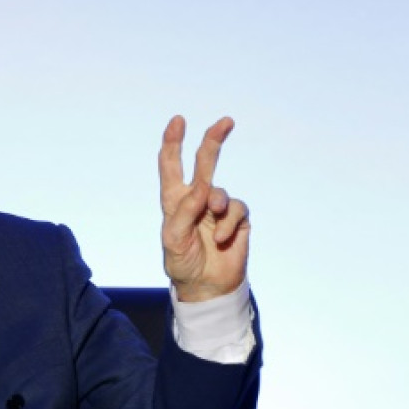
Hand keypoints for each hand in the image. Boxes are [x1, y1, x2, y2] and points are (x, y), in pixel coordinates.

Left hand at [158, 116, 249, 301]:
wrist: (206, 286)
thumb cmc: (182, 263)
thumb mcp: (173, 240)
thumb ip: (184, 211)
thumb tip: (204, 187)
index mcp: (174, 200)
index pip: (171, 166)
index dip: (173, 142)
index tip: (177, 121)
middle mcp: (197, 198)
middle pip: (204, 162)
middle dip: (214, 140)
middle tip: (226, 121)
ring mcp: (218, 208)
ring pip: (222, 191)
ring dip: (217, 206)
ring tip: (212, 225)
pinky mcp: (237, 219)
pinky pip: (236, 210)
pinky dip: (228, 224)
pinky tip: (222, 239)